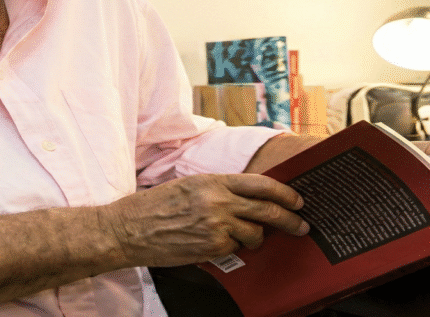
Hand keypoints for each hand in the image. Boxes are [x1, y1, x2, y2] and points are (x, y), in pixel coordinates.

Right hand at [101, 174, 309, 266]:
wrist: (129, 229)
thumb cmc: (154, 207)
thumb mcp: (188, 186)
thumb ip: (218, 189)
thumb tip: (247, 198)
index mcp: (212, 181)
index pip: (260, 184)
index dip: (284, 193)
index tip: (297, 200)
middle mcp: (218, 201)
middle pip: (267, 210)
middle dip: (289, 220)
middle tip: (300, 225)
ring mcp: (216, 225)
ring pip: (255, 233)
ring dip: (255, 237)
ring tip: (242, 237)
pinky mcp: (211, 247)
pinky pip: (235, 248)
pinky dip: (231, 247)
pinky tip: (216, 243)